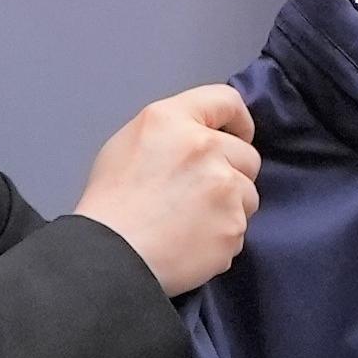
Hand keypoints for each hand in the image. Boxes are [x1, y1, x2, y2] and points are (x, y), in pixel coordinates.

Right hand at [71, 84, 260, 296]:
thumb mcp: (129, 143)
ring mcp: (225, 188)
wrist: (109, 256)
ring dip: (229, 206)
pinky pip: (238, 229)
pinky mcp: (233, 226)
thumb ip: (174, 131)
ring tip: (190, 222)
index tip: (238, 135)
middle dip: (232, 172)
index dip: (238, 120)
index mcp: (174, 120)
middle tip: (199, 193)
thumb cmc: (110, 201)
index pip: (226, 100)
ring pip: (248, 195)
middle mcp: (206, 147)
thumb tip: (207, 137)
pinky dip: (220, 237)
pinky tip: (190, 243)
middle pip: (247, 155)